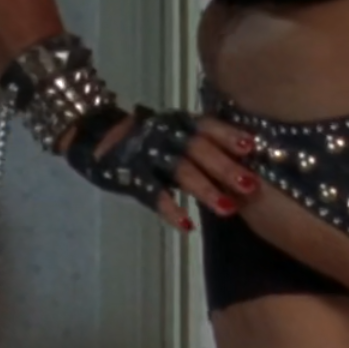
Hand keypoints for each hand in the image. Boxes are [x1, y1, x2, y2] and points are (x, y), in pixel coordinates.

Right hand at [67, 108, 259, 231]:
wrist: (96, 137)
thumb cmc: (147, 137)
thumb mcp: (174, 132)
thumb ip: (202, 143)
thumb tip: (246, 158)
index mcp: (179, 122)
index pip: (206, 126)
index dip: (228, 135)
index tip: (252, 147)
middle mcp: (165, 134)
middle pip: (198, 150)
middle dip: (225, 167)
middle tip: (251, 185)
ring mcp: (147, 155)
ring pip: (180, 171)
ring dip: (205, 190)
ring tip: (227, 209)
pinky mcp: (132, 177)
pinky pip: (152, 194)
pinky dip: (170, 209)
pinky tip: (187, 225)